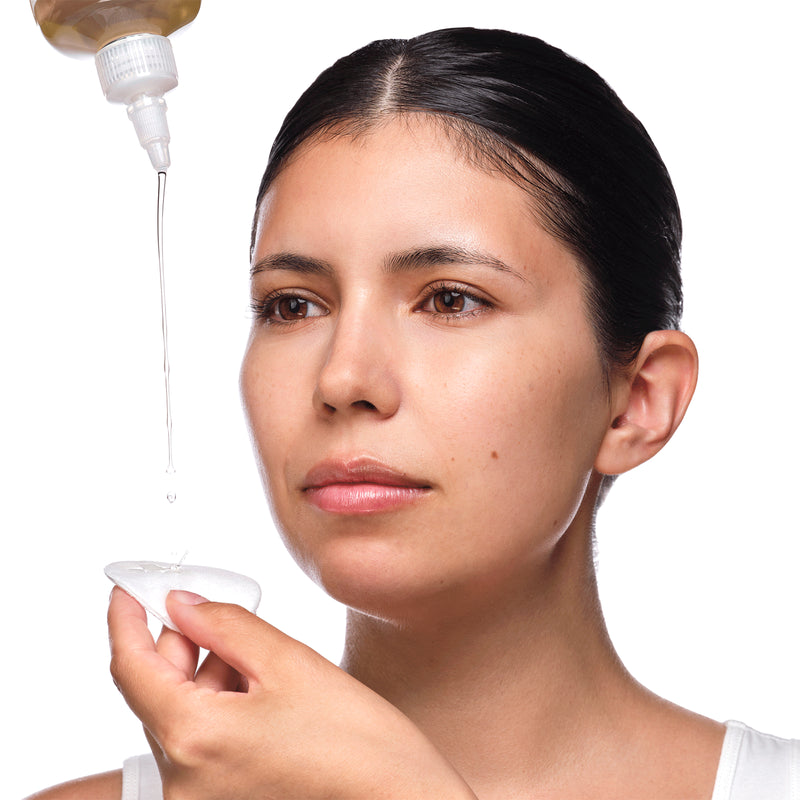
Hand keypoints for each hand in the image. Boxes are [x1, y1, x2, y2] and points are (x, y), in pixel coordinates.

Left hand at [108, 588, 476, 799]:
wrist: (398, 799)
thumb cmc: (357, 743)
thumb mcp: (288, 661)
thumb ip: (225, 624)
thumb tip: (181, 603)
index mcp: (193, 740)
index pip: (131, 667)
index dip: (124, 618)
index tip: (127, 587)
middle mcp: (183, 780)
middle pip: (156, 689)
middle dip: (182, 642)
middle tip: (216, 610)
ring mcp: (199, 796)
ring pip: (180, 711)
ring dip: (207, 672)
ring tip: (261, 659)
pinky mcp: (218, 799)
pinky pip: (199, 738)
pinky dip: (219, 701)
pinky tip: (261, 687)